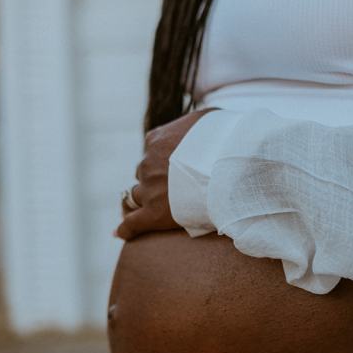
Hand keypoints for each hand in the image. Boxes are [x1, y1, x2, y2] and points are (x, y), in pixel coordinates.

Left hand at [114, 108, 214, 241]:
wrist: (231, 166)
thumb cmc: (226, 140)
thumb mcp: (207, 119)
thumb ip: (193, 123)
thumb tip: (198, 126)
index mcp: (156, 140)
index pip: (151, 151)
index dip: (162, 161)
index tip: (173, 167)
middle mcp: (148, 163)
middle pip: (144, 173)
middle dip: (154, 179)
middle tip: (171, 188)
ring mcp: (150, 188)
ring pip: (137, 195)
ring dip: (145, 200)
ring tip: (155, 208)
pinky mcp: (155, 213)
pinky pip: (133, 223)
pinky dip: (127, 228)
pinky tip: (121, 233)